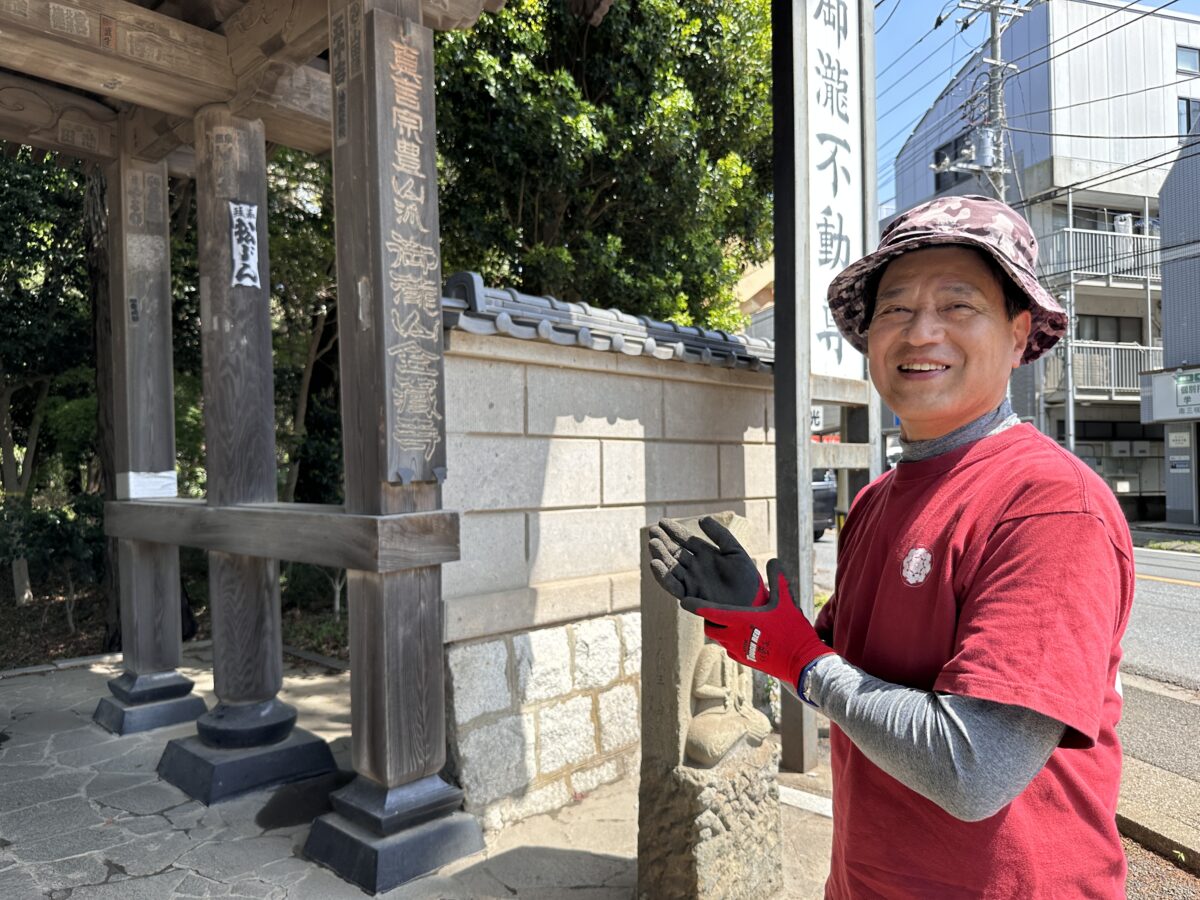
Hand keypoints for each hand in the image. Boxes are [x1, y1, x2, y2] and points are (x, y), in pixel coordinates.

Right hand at [647, 516, 766, 607]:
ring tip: (653, 544)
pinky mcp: (690, 595)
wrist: (751, 602)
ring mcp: (691, 581)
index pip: (686, 540)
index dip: (674, 531)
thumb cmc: (746, 577)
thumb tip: (702, 519)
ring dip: (661, 555)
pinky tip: (655, 564)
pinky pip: (673, 585)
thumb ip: (720, 534)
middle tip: (652, 531)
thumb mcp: (734, 550)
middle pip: (675, 552)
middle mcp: (695, 567)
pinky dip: (663, 575)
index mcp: (705, 554)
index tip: (662, 521)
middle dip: (663, 541)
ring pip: (671, 566)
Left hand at [683, 558, 833, 685]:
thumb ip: (777, 578)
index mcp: (740, 619)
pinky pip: (730, 649)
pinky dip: (731, 641)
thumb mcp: (785, 601)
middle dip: (707, 618)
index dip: (695, 605)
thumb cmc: (792, 630)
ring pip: (719, 639)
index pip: (709, 612)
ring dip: (720, 630)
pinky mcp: (745, 661)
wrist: (801, 663)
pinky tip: (742, 635)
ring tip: (727, 621)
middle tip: (711, 610)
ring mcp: (738, 651)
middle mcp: (734, 636)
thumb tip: (773, 559)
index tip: (685, 600)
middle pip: (710, 627)